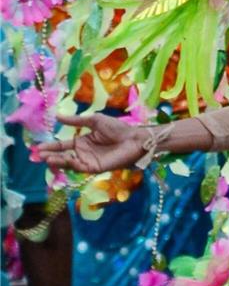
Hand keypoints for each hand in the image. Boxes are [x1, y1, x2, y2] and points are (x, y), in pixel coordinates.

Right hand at [33, 114, 147, 172]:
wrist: (133, 138)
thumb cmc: (117, 128)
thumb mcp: (94, 121)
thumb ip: (76, 121)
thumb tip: (57, 117)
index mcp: (81, 142)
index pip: (62, 146)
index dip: (50, 147)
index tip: (38, 148)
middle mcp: (83, 153)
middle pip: (62, 156)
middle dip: (50, 156)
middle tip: (38, 155)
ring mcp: (88, 161)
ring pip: (69, 163)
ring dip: (58, 161)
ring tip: (47, 159)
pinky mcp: (96, 168)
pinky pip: (81, 167)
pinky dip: (73, 164)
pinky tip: (66, 159)